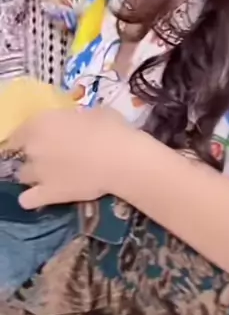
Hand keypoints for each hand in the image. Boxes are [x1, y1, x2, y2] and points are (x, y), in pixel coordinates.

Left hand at [9, 107, 131, 208]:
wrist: (122, 161)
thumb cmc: (112, 131)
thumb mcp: (93, 114)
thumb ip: (77, 120)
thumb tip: (78, 125)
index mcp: (42, 122)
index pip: (21, 131)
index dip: (32, 136)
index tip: (46, 139)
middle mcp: (34, 146)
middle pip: (22, 153)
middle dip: (36, 155)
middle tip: (55, 157)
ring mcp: (39, 172)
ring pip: (23, 175)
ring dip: (34, 175)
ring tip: (50, 177)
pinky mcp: (48, 193)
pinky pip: (28, 200)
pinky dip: (31, 199)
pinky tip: (40, 197)